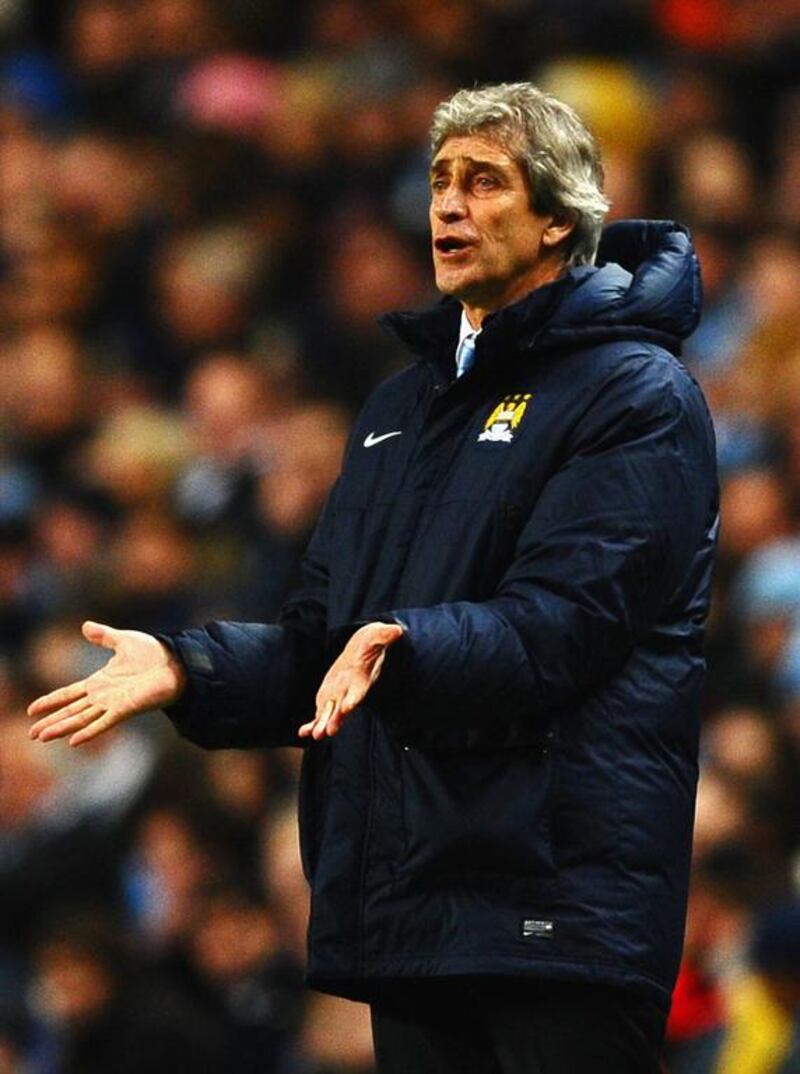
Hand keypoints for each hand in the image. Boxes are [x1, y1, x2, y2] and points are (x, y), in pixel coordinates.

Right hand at [28, 621, 186, 746]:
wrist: (176, 661)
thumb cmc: (154, 653)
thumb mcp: (123, 640)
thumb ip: (104, 636)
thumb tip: (85, 626)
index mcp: (100, 682)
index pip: (69, 693)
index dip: (51, 701)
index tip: (32, 710)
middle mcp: (103, 696)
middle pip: (71, 711)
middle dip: (51, 722)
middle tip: (31, 734)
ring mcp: (113, 704)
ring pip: (81, 719)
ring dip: (62, 728)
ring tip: (42, 737)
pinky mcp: (126, 709)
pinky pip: (103, 722)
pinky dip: (89, 731)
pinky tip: (74, 741)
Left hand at [299, 622, 403, 740]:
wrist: (363, 651)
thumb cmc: (371, 643)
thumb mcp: (376, 636)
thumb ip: (384, 636)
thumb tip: (397, 630)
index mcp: (361, 680)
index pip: (358, 692)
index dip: (352, 699)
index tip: (346, 707)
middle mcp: (350, 692)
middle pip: (343, 709)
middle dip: (336, 719)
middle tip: (328, 731)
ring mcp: (339, 697)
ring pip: (330, 715)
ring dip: (322, 725)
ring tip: (315, 736)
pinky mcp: (329, 699)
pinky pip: (320, 714)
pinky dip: (312, 724)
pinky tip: (302, 732)